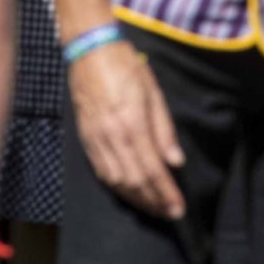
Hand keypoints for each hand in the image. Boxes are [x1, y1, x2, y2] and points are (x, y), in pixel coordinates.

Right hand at [67, 37, 186, 218]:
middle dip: (154, 201)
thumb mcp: (153, 91)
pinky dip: (117, 188)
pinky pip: (101, 172)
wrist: (90, 50)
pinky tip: (129, 192)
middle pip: (134, 181)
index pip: (152, 168)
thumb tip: (176, 162)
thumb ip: (164, 129)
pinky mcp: (86, 139)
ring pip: (116, 181)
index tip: (178, 207)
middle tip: (170, 213)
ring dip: (136, 199)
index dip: (166, 192)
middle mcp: (112, 136)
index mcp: (132, 122)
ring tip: (153, 208)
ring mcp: (96, 139)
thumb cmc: (125, 66)